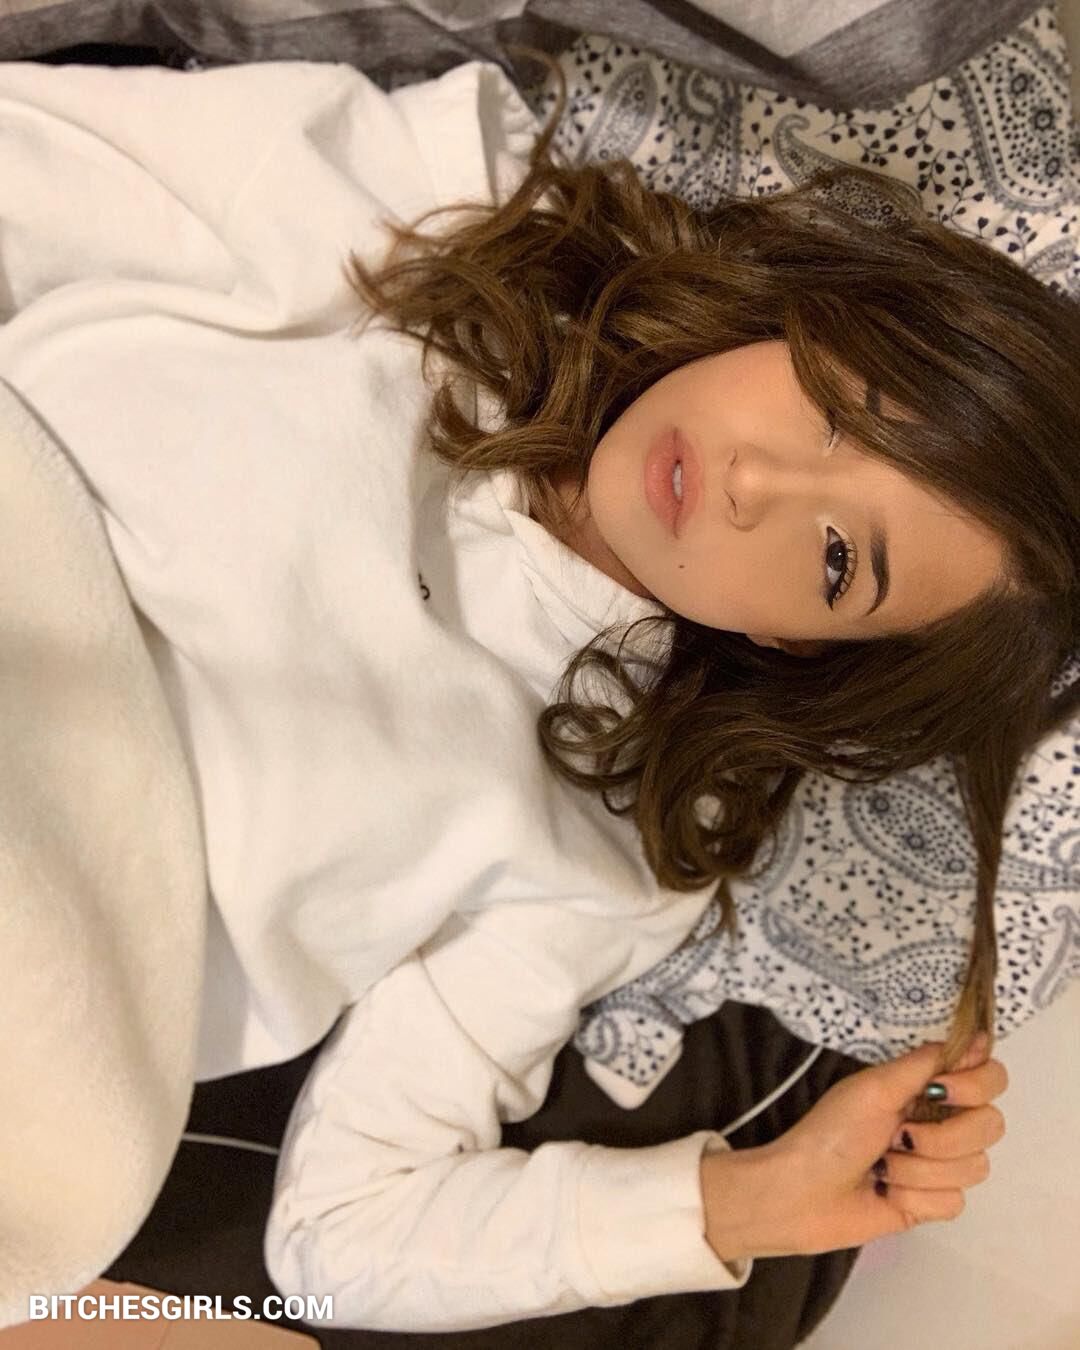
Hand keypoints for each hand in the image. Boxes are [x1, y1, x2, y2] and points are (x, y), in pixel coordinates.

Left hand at [701, 1035, 1006, 1261]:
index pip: (991, 1078)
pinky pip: (953, 1201)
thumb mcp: (875, 1087)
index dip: (976, 1085)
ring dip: (918, 1169)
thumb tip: (980, 1037)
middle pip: (991, 1126)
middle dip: (940, 1137)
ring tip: (882, 1166)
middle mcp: (940, 1122)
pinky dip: (915, 1197)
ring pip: (974, 1167)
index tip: (940, 1090)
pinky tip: (886, 1192)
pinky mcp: (933, 1204)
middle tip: (898, 1136)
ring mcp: (939, 1165)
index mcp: (926, 1088)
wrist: (801, 1194)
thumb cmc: (831, 1133)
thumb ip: (927, 1063)